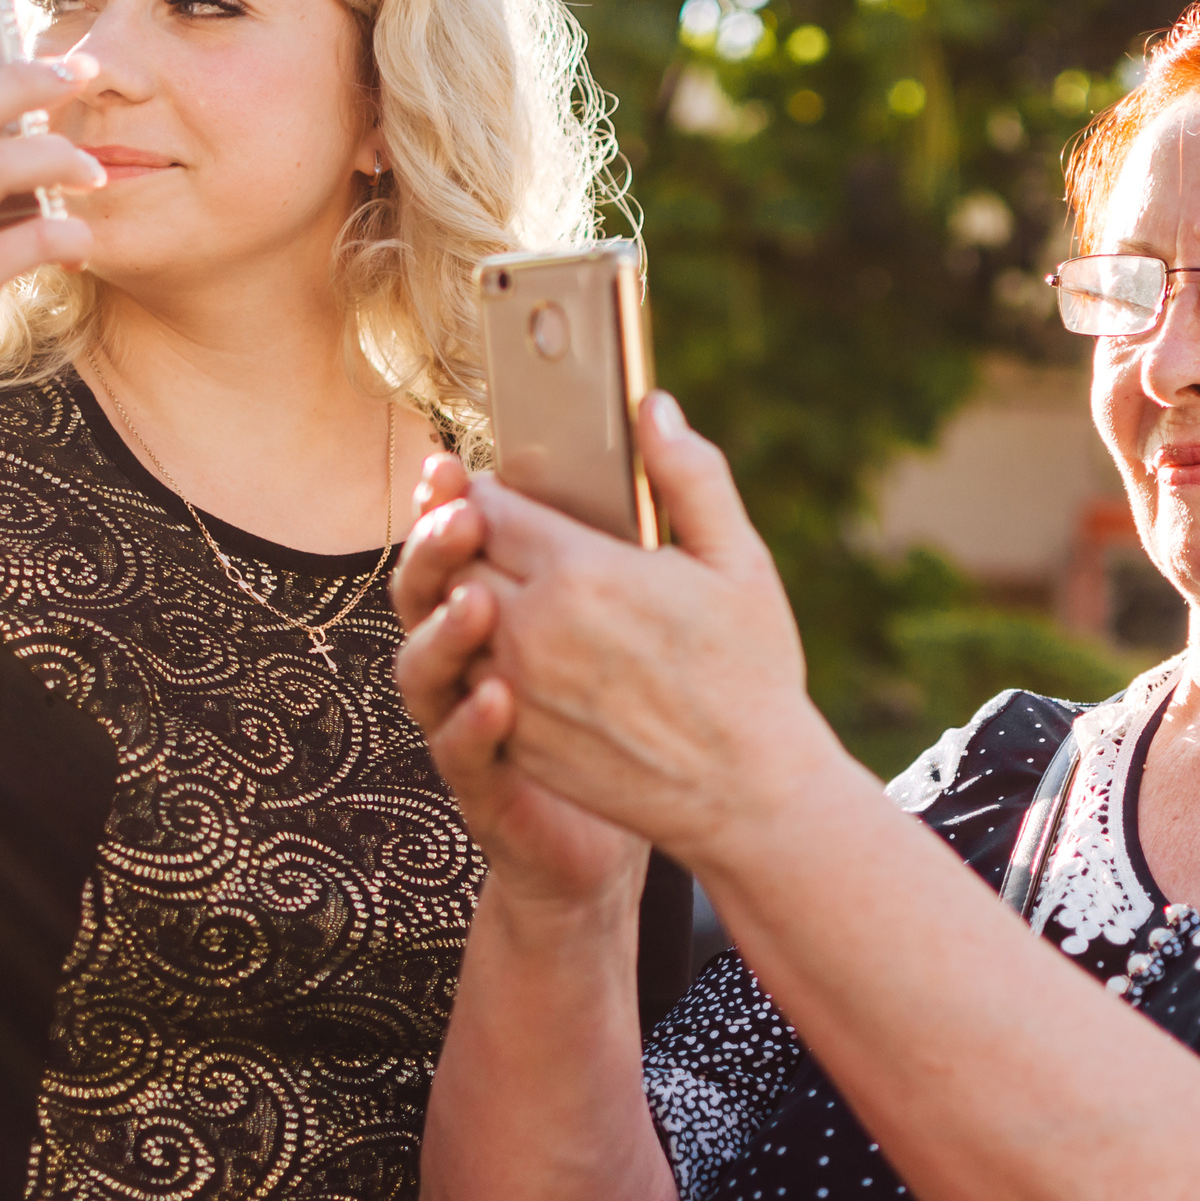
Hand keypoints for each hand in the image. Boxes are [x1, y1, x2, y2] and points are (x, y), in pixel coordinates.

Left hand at [402, 396, 838, 866]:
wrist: (746, 794)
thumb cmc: (751, 673)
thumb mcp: (738, 562)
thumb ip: (690, 475)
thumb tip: (653, 406)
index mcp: (581, 570)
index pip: (486, 506)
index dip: (480, 491)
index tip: (491, 490)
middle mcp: (532, 627)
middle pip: (454, 559)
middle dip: (462, 540)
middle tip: (482, 532)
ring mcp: (516, 689)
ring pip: (449, 622)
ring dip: (462, 602)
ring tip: (499, 592)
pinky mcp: (513, 740)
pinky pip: (464, 683)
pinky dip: (477, 660)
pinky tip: (514, 654)